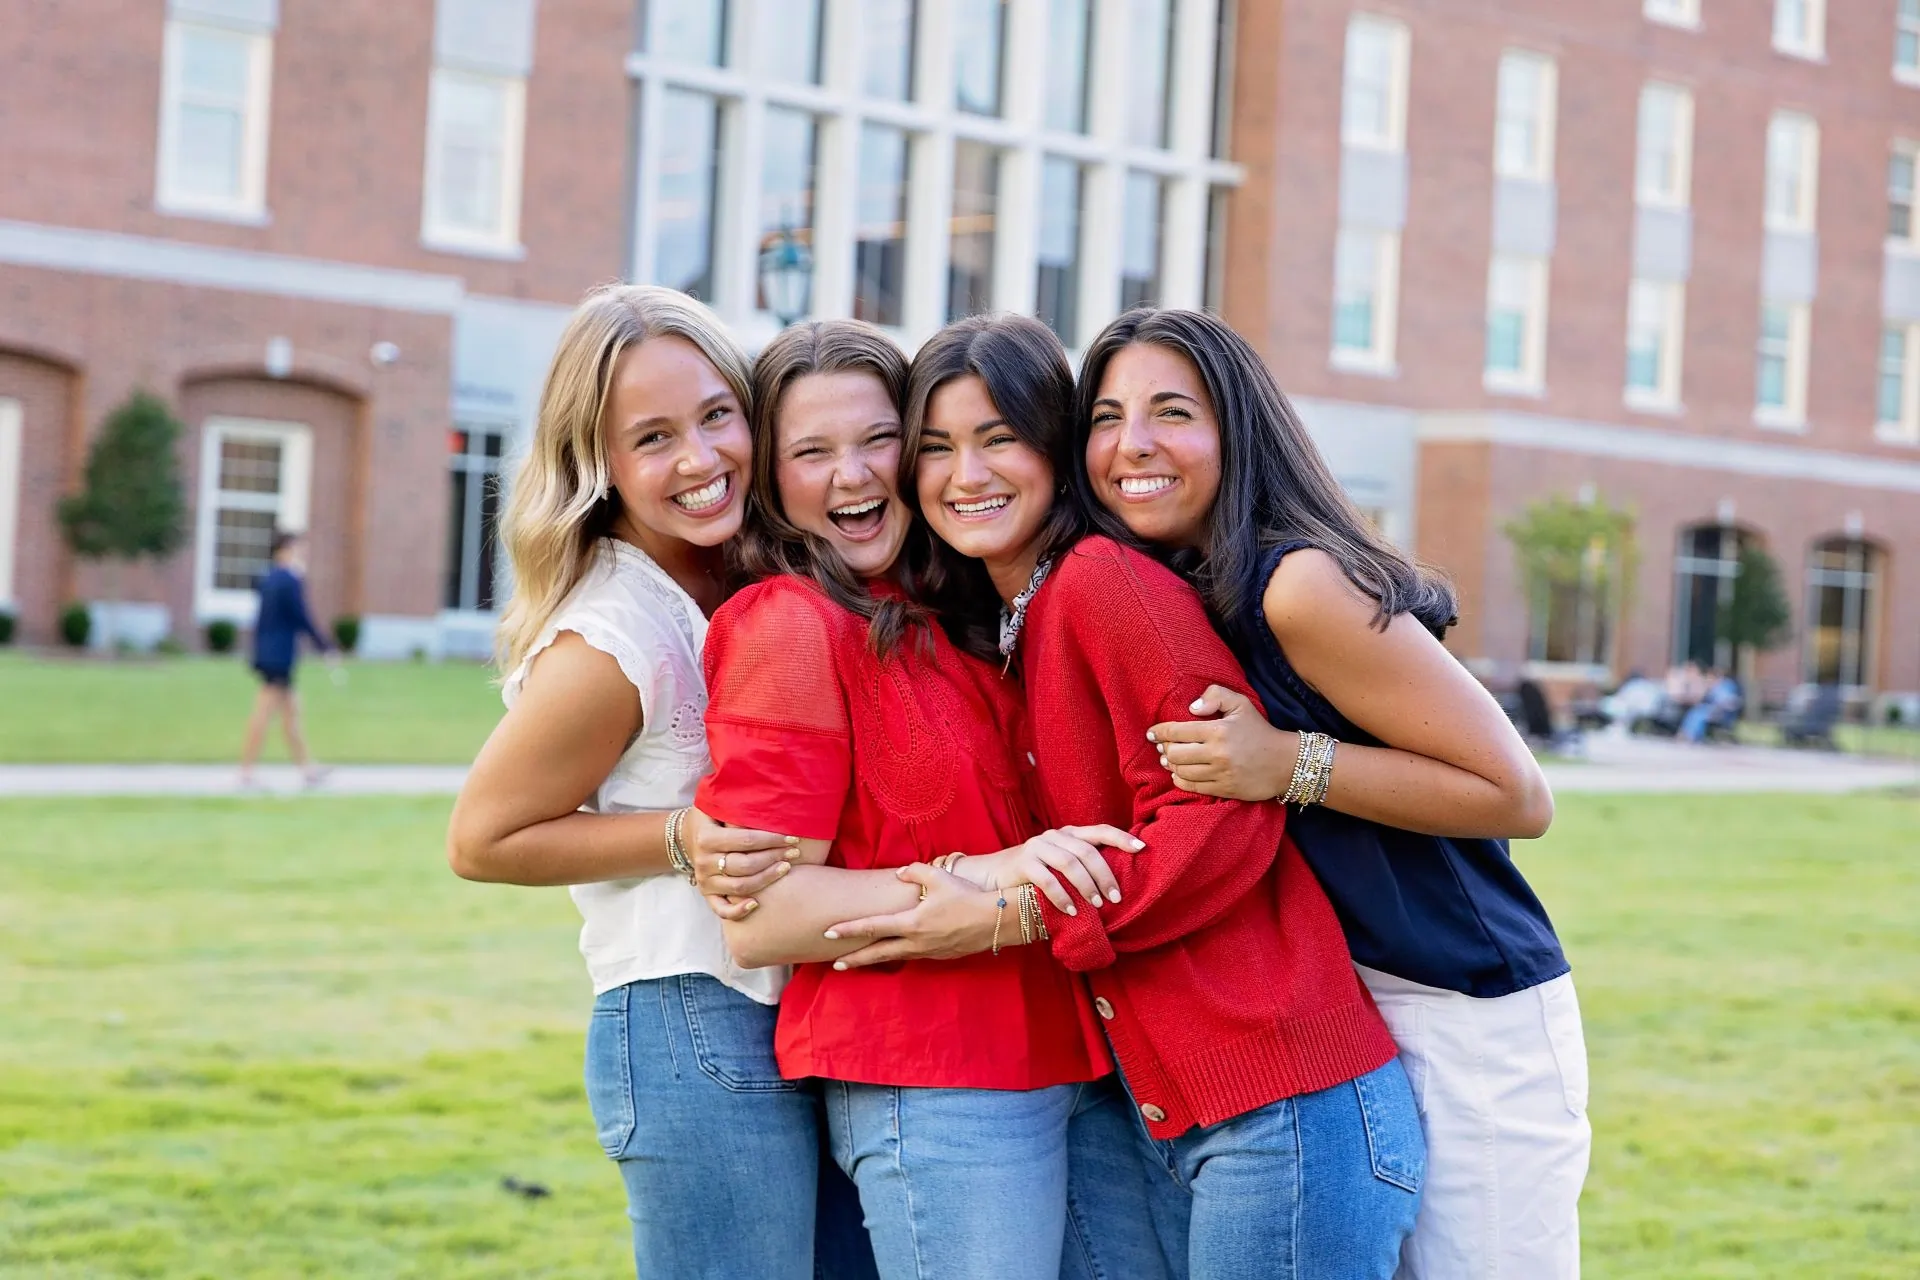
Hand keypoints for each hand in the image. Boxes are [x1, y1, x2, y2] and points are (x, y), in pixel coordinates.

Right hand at [686, 807, 801, 920]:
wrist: (685, 837)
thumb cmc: (709, 818)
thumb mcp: (713, 804)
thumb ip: (732, 801)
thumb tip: (761, 784)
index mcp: (706, 838)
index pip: (745, 840)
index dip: (772, 839)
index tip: (793, 837)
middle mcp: (704, 861)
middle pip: (745, 865)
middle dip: (774, 858)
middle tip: (795, 852)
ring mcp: (705, 881)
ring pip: (740, 887)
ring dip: (766, 879)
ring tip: (786, 868)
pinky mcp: (706, 894)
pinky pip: (721, 910)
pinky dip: (738, 911)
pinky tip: (757, 904)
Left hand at [822, 863, 1005, 968]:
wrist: (995, 920)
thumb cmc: (966, 896)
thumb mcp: (938, 876)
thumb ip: (914, 872)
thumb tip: (899, 872)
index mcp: (911, 923)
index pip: (873, 927)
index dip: (849, 930)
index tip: (829, 934)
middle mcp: (916, 942)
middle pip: (878, 953)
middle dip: (856, 959)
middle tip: (835, 964)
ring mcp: (928, 951)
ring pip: (896, 957)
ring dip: (876, 959)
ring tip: (860, 961)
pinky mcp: (941, 955)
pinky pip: (914, 955)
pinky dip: (900, 955)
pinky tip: (897, 952)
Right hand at [953, 826, 1137, 912]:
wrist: (992, 875)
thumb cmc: (1035, 875)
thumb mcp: (1060, 866)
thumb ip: (1082, 867)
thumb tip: (1117, 885)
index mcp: (1069, 834)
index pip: (1100, 830)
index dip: (1122, 838)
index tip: (1142, 849)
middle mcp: (1055, 836)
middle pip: (1087, 851)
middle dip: (1105, 875)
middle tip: (1116, 897)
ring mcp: (1038, 846)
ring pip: (1069, 863)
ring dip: (1086, 886)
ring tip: (1097, 905)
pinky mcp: (1023, 862)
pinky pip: (1047, 879)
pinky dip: (1062, 897)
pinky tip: (1072, 911)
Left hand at [1148, 685, 1296, 800]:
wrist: (1285, 763)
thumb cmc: (1260, 730)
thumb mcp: (1241, 704)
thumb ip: (1216, 695)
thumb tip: (1192, 708)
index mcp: (1218, 731)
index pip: (1177, 731)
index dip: (1159, 732)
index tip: (1152, 733)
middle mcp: (1217, 754)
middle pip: (1175, 753)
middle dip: (1165, 749)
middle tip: (1163, 746)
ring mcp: (1220, 774)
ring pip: (1180, 771)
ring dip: (1171, 765)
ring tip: (1170, 759)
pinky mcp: (1224, 789)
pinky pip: (1192, 787)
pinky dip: (1180, 780)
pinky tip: (1180, 774)